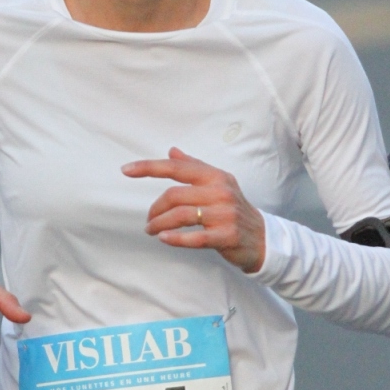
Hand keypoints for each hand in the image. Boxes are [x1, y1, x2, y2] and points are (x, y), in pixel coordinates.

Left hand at [122, 146, 266, 272]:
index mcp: (215, 176)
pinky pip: (195, 237)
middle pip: (174, 195)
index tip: (126, 170)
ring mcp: (225, 214)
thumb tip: (171, 150)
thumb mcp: (218, 184)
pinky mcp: (227, 236)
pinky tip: (164, 239)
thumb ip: (194, 167)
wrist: (263, 238)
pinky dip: (175, 239)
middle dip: (155, 209)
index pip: (177, 167)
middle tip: (148, 221)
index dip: (149, 167)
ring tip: (152, 231)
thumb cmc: (234, 210)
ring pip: (181, 215)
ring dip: (160, 224)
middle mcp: (220, 192)